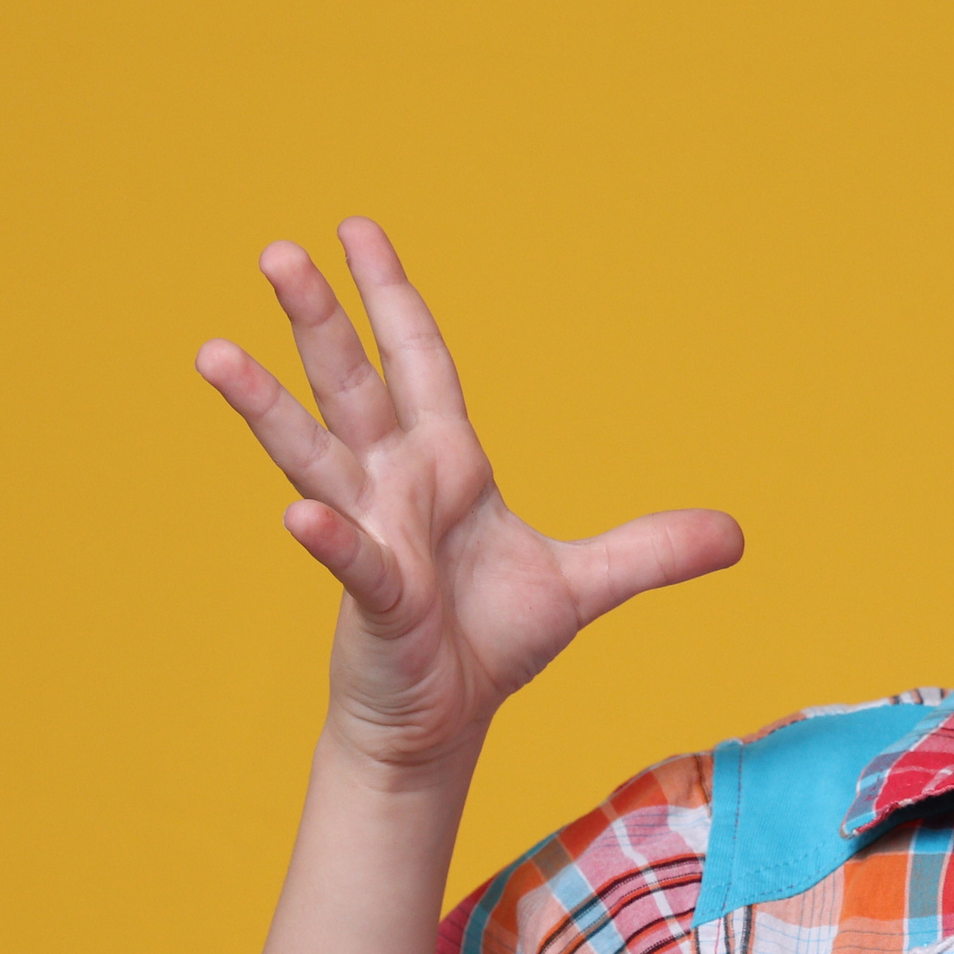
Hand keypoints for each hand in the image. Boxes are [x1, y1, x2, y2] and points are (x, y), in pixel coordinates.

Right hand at [196, 219, 742, 774]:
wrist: (441, 724)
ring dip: (266, 405)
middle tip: (277, 251)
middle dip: (319, 317)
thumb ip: (653, 550)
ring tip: (214, 352)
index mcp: (446, 464)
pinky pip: (348, 559)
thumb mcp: (584, 584)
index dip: (391, 296)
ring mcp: (372, 536)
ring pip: (312, 454)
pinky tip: (300, 518)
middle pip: (352, 383)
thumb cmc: (489, 643)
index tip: (357, 229)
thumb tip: (739, 534)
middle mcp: (395, 485)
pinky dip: (327, 537)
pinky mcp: (374, 600)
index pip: (417, 362)